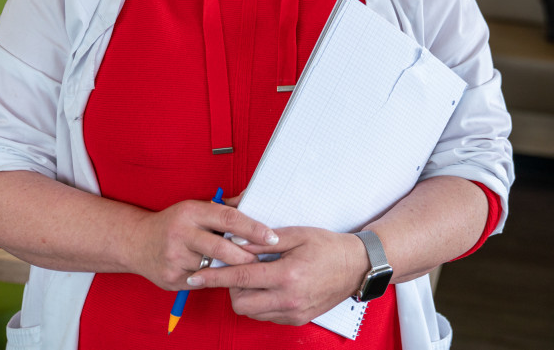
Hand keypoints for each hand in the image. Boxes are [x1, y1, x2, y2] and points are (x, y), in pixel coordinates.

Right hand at [129, 198, 278, 290]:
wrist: (136, 243)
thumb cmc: (173, 223)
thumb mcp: (195, 208)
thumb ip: (224, 207)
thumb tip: (253, 198)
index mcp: (191, 212)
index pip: (228, 218)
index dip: (253, 228)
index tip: (271, 237)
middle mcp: (181, 233)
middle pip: (222, 247)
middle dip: (246, 256)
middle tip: (263, 259)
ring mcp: (175, 258)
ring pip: (213, 267)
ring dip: (231, 270)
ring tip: (245, 269)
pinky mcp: (172, 279)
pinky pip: (202, 281)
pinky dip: (214, 279)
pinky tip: (220, 276)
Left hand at [186, 227, 366, 325]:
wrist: (357, 266)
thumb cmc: (329, 247)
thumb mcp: (297, 235)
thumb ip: (264, 240)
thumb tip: (236, 243)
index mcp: (287, 275)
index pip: (240, 277)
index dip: (214, 277)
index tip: (196, 277)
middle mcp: (288, 299)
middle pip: (240, 302)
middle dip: (230, 287)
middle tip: (238, 269)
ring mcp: (293, 312)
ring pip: (251, 312)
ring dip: (245, 296)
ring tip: (255, 277)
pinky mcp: (297, 319)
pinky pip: (266, 316)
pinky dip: (260, 303)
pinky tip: (268, 287)